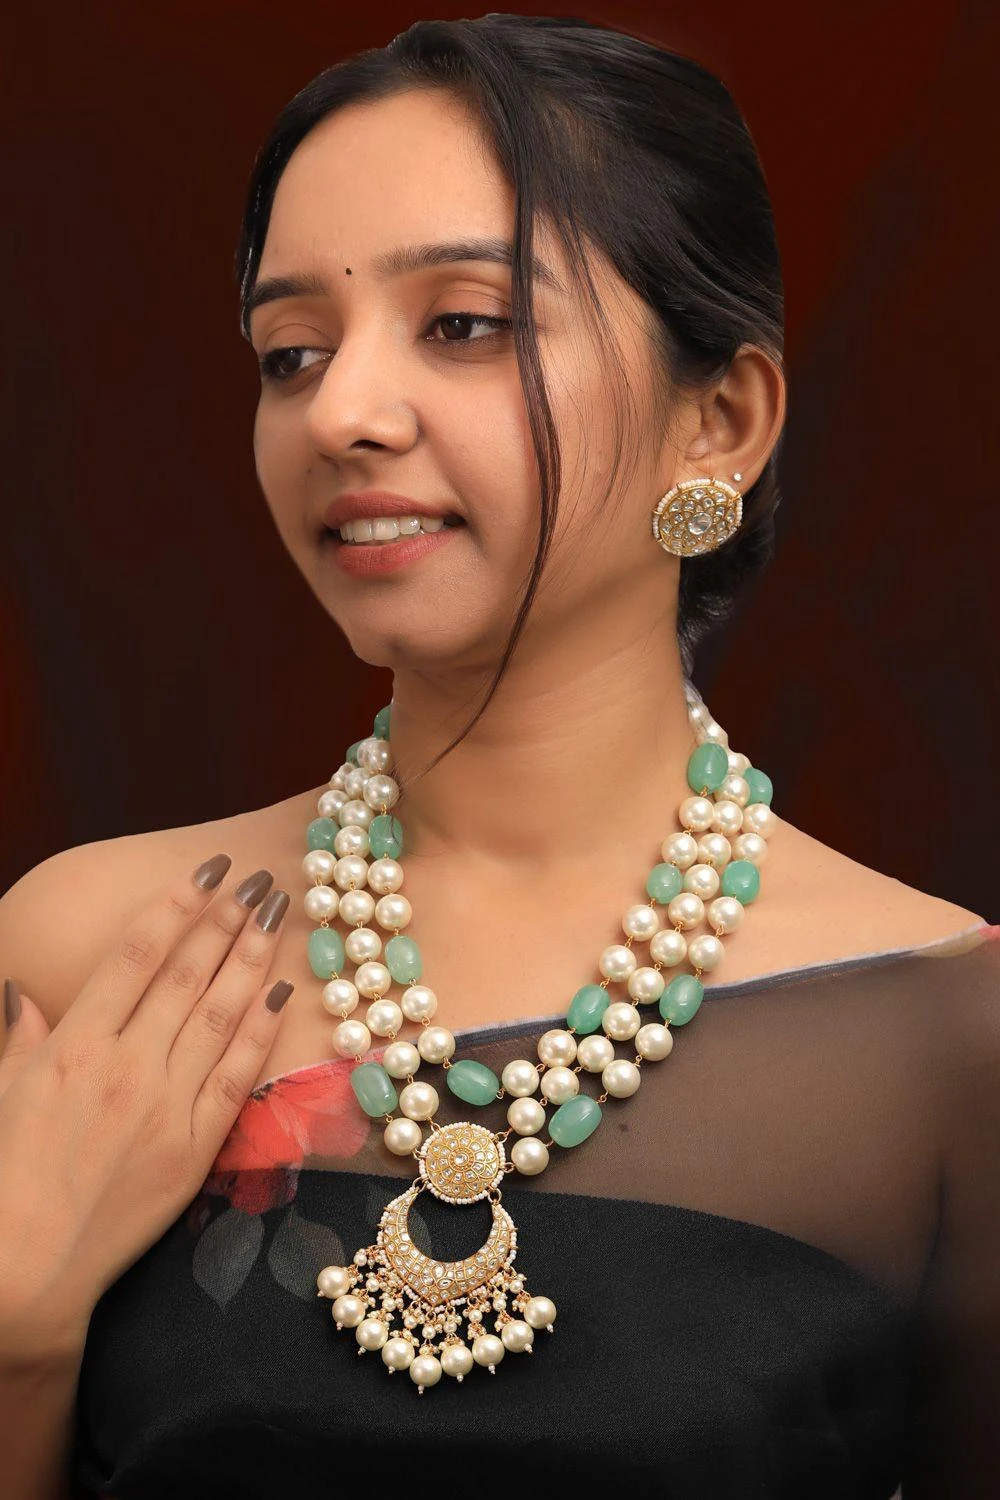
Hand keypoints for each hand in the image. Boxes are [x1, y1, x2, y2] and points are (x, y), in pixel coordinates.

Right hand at [0, 853, 293, 1362]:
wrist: (30, 1267)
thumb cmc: (8, 1176)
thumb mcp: (2, 1093)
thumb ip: (20, 1036)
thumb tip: (22, 990)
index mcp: (73, 1045)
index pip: (135, 954)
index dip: (176, 905)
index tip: (208, 870)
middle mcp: (125, 1065)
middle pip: (187, 973)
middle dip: (227, 918)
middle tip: (260, 877)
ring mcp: (165, 1104)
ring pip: (219, 1013)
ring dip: (252, 957)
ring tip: (279, 913)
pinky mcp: (195, 1146)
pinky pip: (237, 1075)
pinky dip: (261, 1031)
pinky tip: (282, 994)